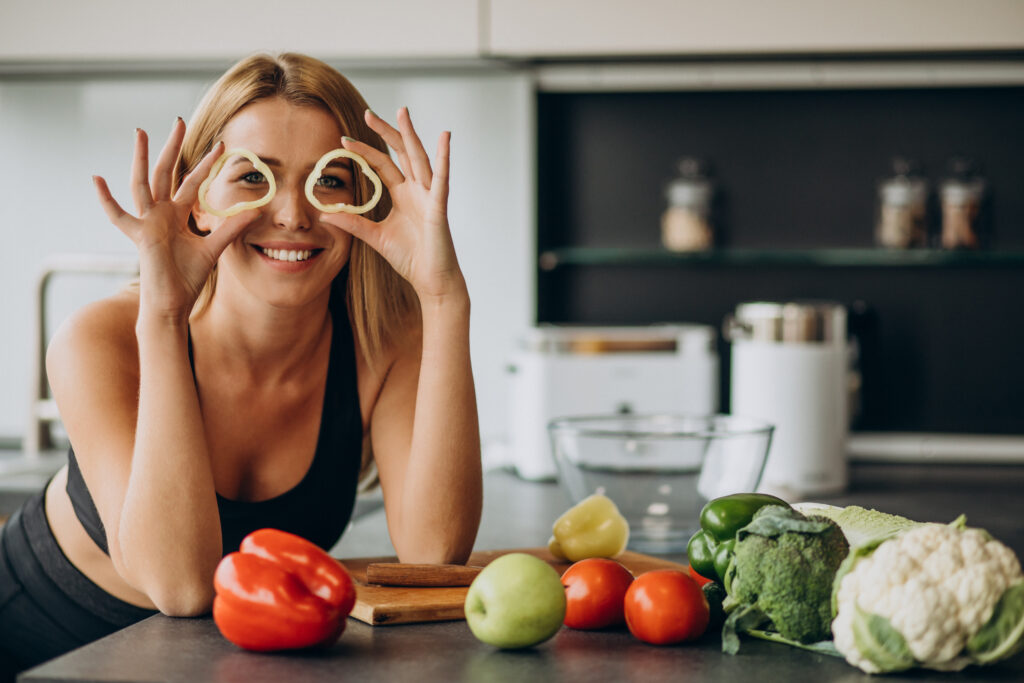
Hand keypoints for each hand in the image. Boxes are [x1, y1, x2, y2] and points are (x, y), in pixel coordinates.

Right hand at [93, 119, 254, 320]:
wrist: (172, 302)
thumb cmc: (187, 277)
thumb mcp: (214, 248)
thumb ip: (231, 228)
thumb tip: (256, 212)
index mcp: (177, 214)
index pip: (191, 182)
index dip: (205, 164)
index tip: (221, 145)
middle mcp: (160, 213)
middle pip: (166, 173)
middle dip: (173, 148)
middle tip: (179, 121)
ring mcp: (147, 222)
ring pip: (143, 183)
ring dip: (141, 158)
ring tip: (140, 132)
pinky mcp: (140, 236)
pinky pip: (119, 216)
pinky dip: (106, 200)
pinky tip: (97, 179)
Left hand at [318, 108, 464, 301]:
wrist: (430, 280)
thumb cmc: (410, 259)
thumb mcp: (375, 237)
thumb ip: (353, 223)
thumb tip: (325, 213)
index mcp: (403, 195)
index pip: (382, 165)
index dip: (365, 151)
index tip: (344, 140)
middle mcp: (417, 190)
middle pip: (401, 153)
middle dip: (386, 132)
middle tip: (368, 114)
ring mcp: (429, 196)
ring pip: (419, 158)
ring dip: (410, 134)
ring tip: (402, 113)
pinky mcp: (439, 207)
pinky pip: (441, 178)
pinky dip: (444, 157)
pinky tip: (444, 137)